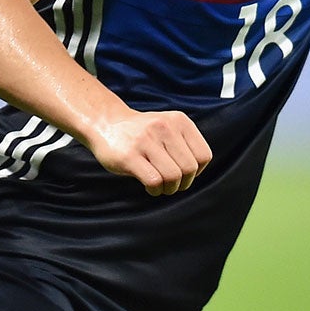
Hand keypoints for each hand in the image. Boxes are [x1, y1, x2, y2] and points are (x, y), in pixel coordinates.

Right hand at [88, 109, 212, 195]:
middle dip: (183, 184)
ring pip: (173, 176)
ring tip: (160, 186)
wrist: (106, 122)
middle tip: (171, 184)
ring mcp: (146, 140)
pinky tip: (149, 187)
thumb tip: (196, 174)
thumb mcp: (168, 127)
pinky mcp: (129, 156)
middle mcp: (164, 127)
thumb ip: (185, 144)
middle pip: (189, 169)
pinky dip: (155, 190)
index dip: (197, 172)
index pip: (204, 156)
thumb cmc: (142, 133)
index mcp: (179, 121)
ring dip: (168, 189)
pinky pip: (154, 181)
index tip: (184, 174)